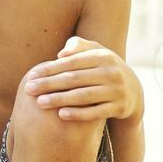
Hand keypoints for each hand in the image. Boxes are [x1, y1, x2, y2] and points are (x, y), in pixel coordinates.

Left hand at [24, 36, 143, 122]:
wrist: (133, 92)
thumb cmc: (104, 68)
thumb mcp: (96, 53)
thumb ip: (78, 46)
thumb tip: (60, 54)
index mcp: (103, 56)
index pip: (71, 63)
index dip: (50, 69)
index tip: (32, 76)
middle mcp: (111, 72)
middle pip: (74, 79)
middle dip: (49, 84)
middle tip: (29, 90)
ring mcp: (117, 91)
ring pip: (83, 96)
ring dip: (60, 99)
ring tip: (40, 102)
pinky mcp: (119, 108)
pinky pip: (95, 112)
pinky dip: (78, 114)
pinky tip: (61, 114)